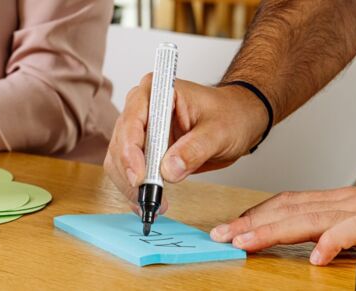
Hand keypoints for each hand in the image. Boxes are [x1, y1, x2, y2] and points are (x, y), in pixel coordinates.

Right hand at [103, 74, 267, 213]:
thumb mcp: (219, 131)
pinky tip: (148, 203)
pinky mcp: (142, 150)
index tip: (140, 177)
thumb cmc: (230, 115)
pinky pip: (128, 171)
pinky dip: (134, 190)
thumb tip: (168, 170)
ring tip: (152, 204)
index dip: (131, 150)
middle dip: (130, 174)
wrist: (237, 120)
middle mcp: (140, 108)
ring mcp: (139, 130)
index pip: (132, 121)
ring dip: (130, 186)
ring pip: (118, 161)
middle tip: (149, 197)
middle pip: (120, 144)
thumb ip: (194, 149)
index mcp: (156, 92)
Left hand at [209, 185, 355, 265]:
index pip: (284, 203)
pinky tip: (316, 257)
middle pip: (287, 209)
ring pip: (309, 217)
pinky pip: (354, 230)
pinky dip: (332, 241)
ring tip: (248, 243)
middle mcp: (342, 202)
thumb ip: (325, 229)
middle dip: (251, 223)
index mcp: (332, 201)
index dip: (254, 214)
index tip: (228, 228)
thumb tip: (295, 240)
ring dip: (273, 230)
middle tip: (222, 236)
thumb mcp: (355, 223)